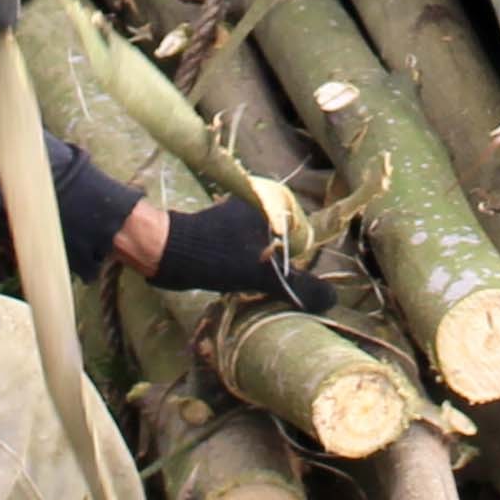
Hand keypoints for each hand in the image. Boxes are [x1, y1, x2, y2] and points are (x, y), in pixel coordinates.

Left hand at [148, 195, 331, 310]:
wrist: (167, 252)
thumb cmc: (218, 256)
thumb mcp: (265, 275)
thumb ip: (301, 287)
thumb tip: (333, 298)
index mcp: (272, 200)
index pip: (304, 233)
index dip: (299, 259)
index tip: (288, 278)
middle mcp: (257, 201)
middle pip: (285, 241)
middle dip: (282, 264)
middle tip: (272, 284)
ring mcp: (238, 215)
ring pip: (266, 246)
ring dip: (265, 266)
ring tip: (256, 283)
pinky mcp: (222, 229)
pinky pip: (248, 248)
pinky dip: (249, 264)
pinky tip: (240, 278)